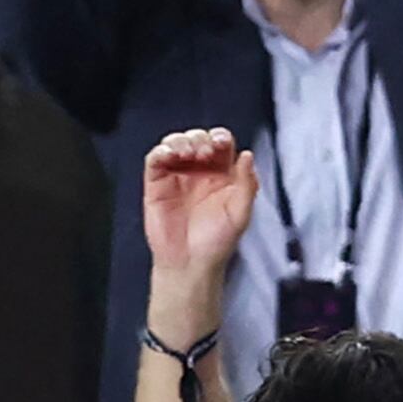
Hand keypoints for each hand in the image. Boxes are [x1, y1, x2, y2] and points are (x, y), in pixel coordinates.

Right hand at [143, 128, 257, 337]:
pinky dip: (161, 151)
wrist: (190, 264)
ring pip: (176, 143)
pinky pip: (155, 159)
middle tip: (203, 152)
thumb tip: (247, 155)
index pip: (221, 144)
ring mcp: (176, 176)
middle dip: (200, 139)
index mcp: (222, 174)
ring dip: (181, 141)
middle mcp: (198, 172)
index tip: (220, 143)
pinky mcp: (156, 184)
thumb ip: (247, 183)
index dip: (220, 137)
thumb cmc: (216, 243)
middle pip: (198, 138)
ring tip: (186, 153)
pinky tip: (169, 156)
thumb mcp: (241, 213)